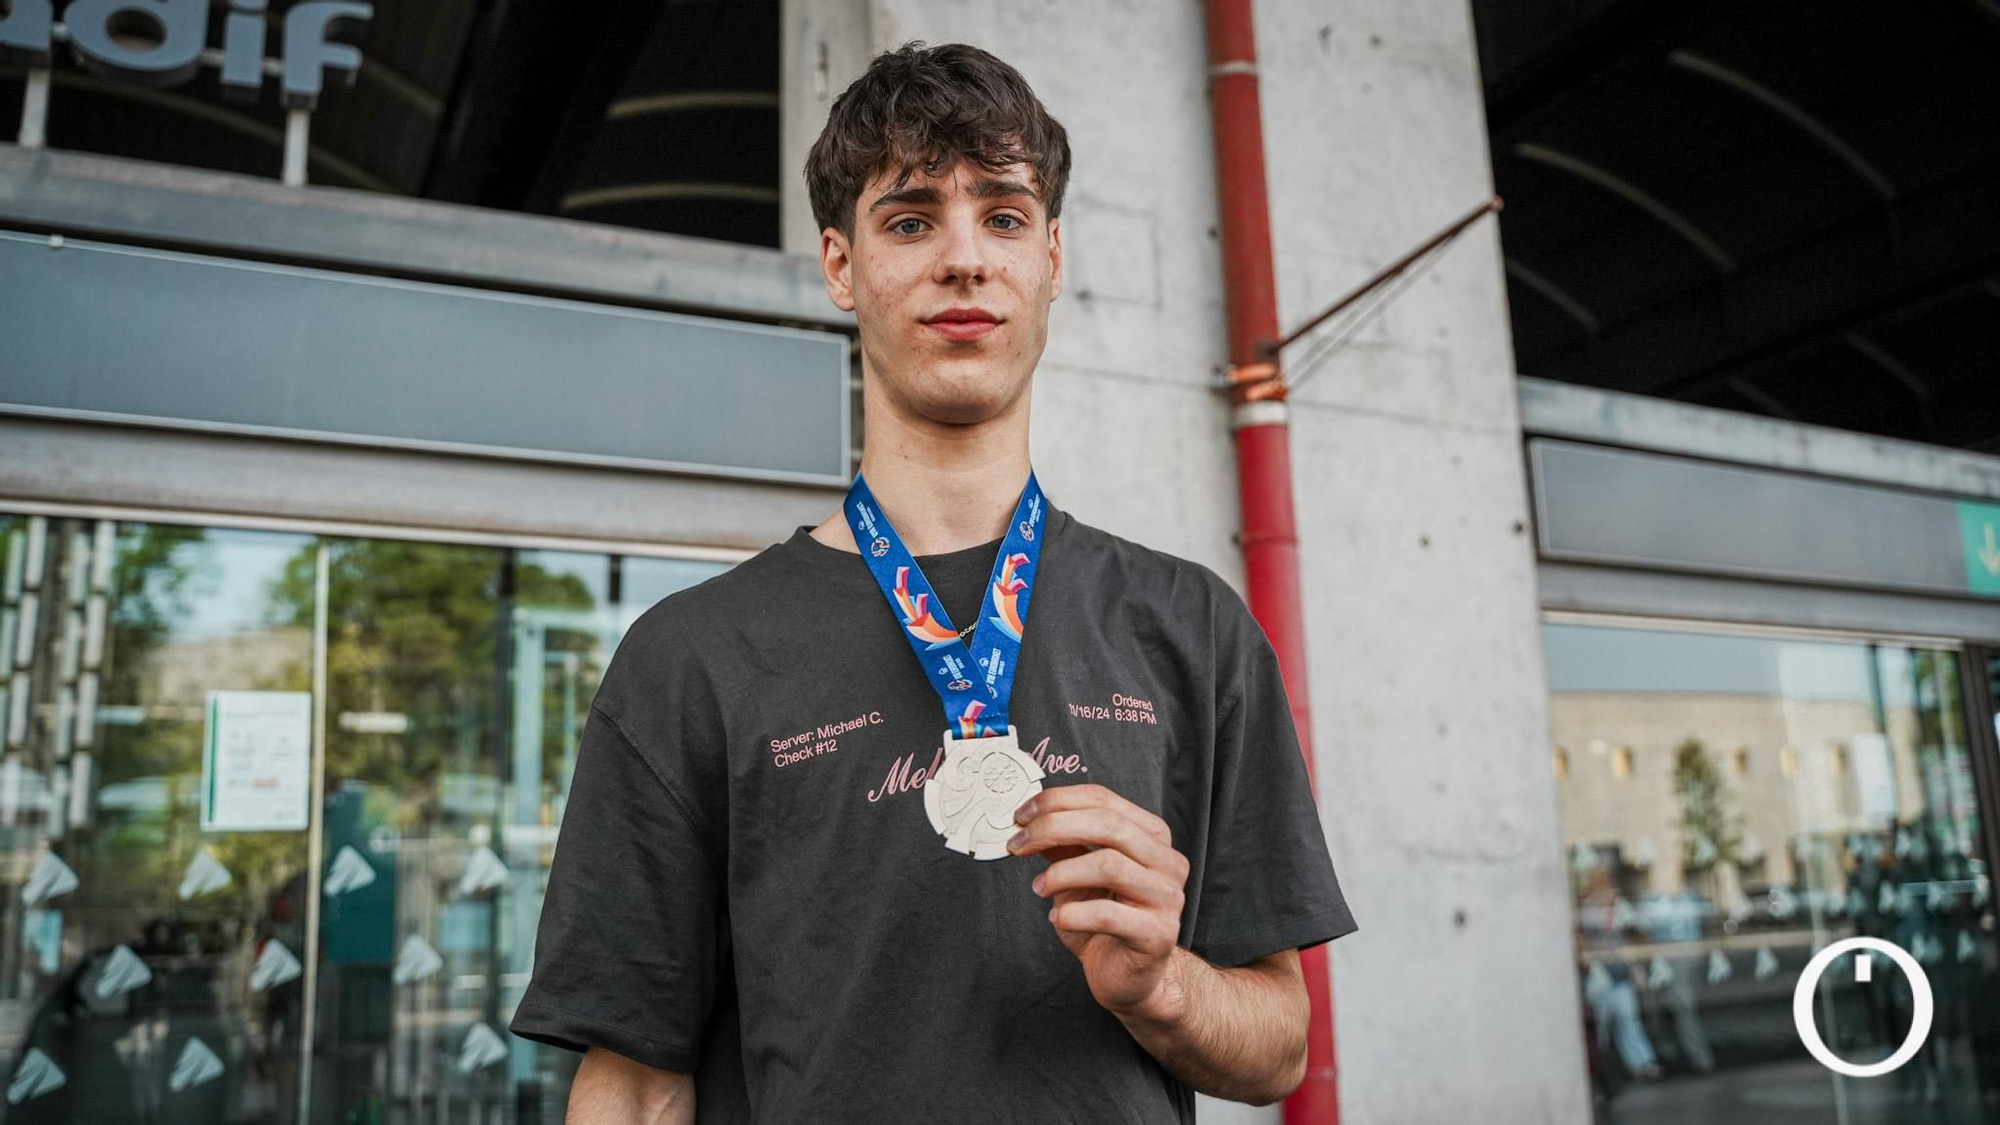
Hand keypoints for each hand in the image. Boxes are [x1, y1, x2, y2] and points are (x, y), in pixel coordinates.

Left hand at [1008, 784, 1190, 1016]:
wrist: (1128, 978)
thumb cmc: (1104, 922)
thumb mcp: (1077, 875)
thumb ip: (1062, 844)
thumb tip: (1027, 818)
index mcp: (1151, 836)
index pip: (1104, 799)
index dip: (1058, 801)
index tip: (1020, 815)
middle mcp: (1168, 861)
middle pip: (1109, 825)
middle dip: (1054, 829)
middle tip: (1018, 845)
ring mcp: (1168, 898)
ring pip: (1109, 865)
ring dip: (1061, 873)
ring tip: (1038, 888)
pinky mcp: (1158, 935)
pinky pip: (1107, 914)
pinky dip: (1072, 913)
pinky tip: (1058, 918)